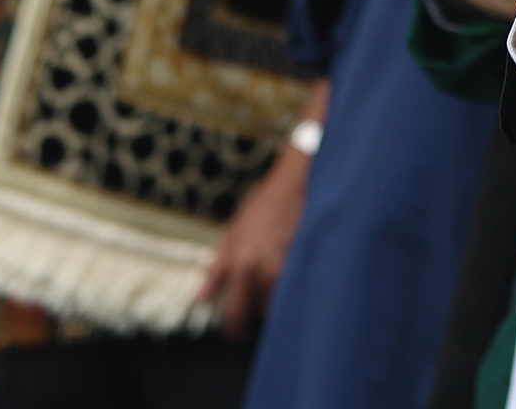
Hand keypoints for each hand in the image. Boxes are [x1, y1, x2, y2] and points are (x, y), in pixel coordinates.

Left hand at [198, 135, 312, 334]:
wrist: (301, 180)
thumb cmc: (267, 202)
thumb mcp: (234, 230)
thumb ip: (218, 267)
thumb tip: (203, 295)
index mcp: (244, 264)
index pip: (236, 313)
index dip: (234, 329)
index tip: (235, 334)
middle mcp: (268, 271)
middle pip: (262, 312)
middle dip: (258, 309)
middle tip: (257, 298)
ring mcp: (293, 269)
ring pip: (283, 302)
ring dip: (278, 298)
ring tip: (277, 281)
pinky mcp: (313, 264)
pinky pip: (301, 289)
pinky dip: (296, 287)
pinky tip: (295, 274)